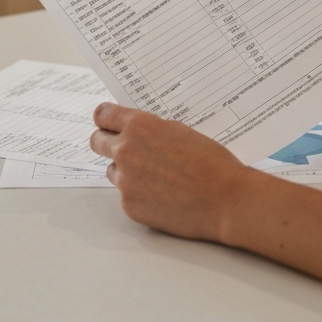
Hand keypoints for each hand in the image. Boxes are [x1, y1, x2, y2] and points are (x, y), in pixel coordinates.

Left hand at [89, 103, 254, 241]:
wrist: (225, 199)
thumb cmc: (210, 162)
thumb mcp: (179, 131)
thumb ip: (151, 129)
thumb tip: (135, 132)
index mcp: (139, 126)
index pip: (102, 115)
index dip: (105, 118)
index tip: (108, 121)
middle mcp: (125, 151)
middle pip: (96, 141)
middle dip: (107, 142)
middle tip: (123, 146)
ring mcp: (125, 181)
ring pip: (112, 170)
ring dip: (125, 170)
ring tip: (156, 175)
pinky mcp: (130, 206)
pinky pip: (126, 194)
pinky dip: (140, 193)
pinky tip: (164, 194)